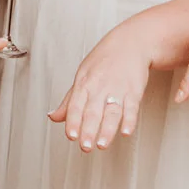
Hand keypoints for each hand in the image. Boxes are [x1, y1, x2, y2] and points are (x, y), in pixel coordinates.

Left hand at [48, 18, 157, 151]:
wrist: (131, 42)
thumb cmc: (105, 59)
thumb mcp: (82, 75)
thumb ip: (69, 100)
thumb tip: (53, 116)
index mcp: (84, 83)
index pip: (76, 105)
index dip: (73, 121)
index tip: (71, 135)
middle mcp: (100, 86)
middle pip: (93, 111)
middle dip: (88, 130)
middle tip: (85, 146)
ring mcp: (118, 89)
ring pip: (112, 112)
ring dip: (107, 130)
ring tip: (102, 144)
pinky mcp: (134, 91)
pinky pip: (132, 107)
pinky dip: (130, 120)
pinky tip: (126, 131)